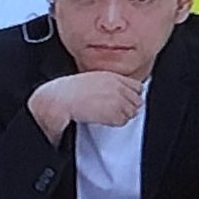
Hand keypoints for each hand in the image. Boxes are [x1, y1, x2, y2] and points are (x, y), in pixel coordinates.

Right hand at [27, 71, 143, 143]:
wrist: (61, 99)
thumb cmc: (68, 90)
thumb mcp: (91, 79)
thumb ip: (108, 83)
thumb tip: (116, 91)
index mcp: (113, 77)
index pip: (137, 87)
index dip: (132, 95)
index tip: (126, 100)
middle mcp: (118, 87)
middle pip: (137, 100)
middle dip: (128, 106)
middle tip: (115, 110)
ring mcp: (118, 100)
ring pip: (132, 112)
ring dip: (121, 115)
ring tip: (106, 114)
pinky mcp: (114, 113)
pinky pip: (123, 121)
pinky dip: (115, 122)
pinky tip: (103, 119)